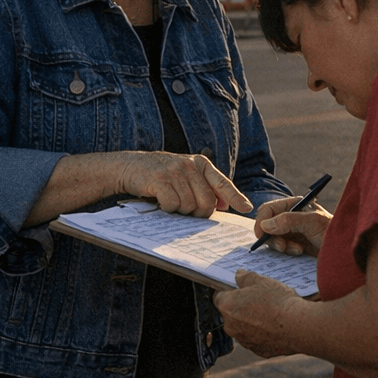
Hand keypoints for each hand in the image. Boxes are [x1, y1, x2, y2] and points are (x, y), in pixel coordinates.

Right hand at [116, 152, 251, 215]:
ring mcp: (175, 171)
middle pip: (207, 201)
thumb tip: (224, 206)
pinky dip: (168, 209)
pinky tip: (161, 202)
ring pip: (190, 205)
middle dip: (199, 213)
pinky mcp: (160, 179)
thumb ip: (205, 188)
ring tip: (171, 203)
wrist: (130, 166)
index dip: (236, 197)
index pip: (223, 183)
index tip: (247, 208)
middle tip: (186, 211)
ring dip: (181, 211)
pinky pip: (173, 204)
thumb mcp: (186, 176)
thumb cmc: (162, 176)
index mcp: (201, 164)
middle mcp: (191, 165)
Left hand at [214, 270, 307, 356]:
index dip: (229, 291)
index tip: (239, 288)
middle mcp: (231, 326)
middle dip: (242, 307)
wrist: (297, 326)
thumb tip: (239, 275)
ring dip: (253, 321)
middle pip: (231, 314)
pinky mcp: (258, 350)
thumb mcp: (261, 280)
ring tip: (272, 312)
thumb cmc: (277, 301)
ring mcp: (244, 341)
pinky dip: (264, 333)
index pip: (219, 296)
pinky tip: (277, 325)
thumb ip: (245, 277)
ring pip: (244, 328)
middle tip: (259, 299)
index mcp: (227, 306)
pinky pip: (258, 339)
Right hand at [252, 196, 331, 255]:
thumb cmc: (333, 231)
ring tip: (297, 249)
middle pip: (267, 225)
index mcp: (295, 205)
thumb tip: (265, 224)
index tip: (262, 236)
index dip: (262, 221)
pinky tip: (300, 251)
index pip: (269, 209)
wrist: (344, 250)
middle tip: (283, 247)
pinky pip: (281, 247)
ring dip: (281, 245)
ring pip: (273, 238)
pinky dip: (287, 250)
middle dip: (273, 237)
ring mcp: (292, 230)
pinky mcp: (294, 243)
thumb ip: (289, 220)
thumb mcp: (313, 223)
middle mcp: (291, 216)